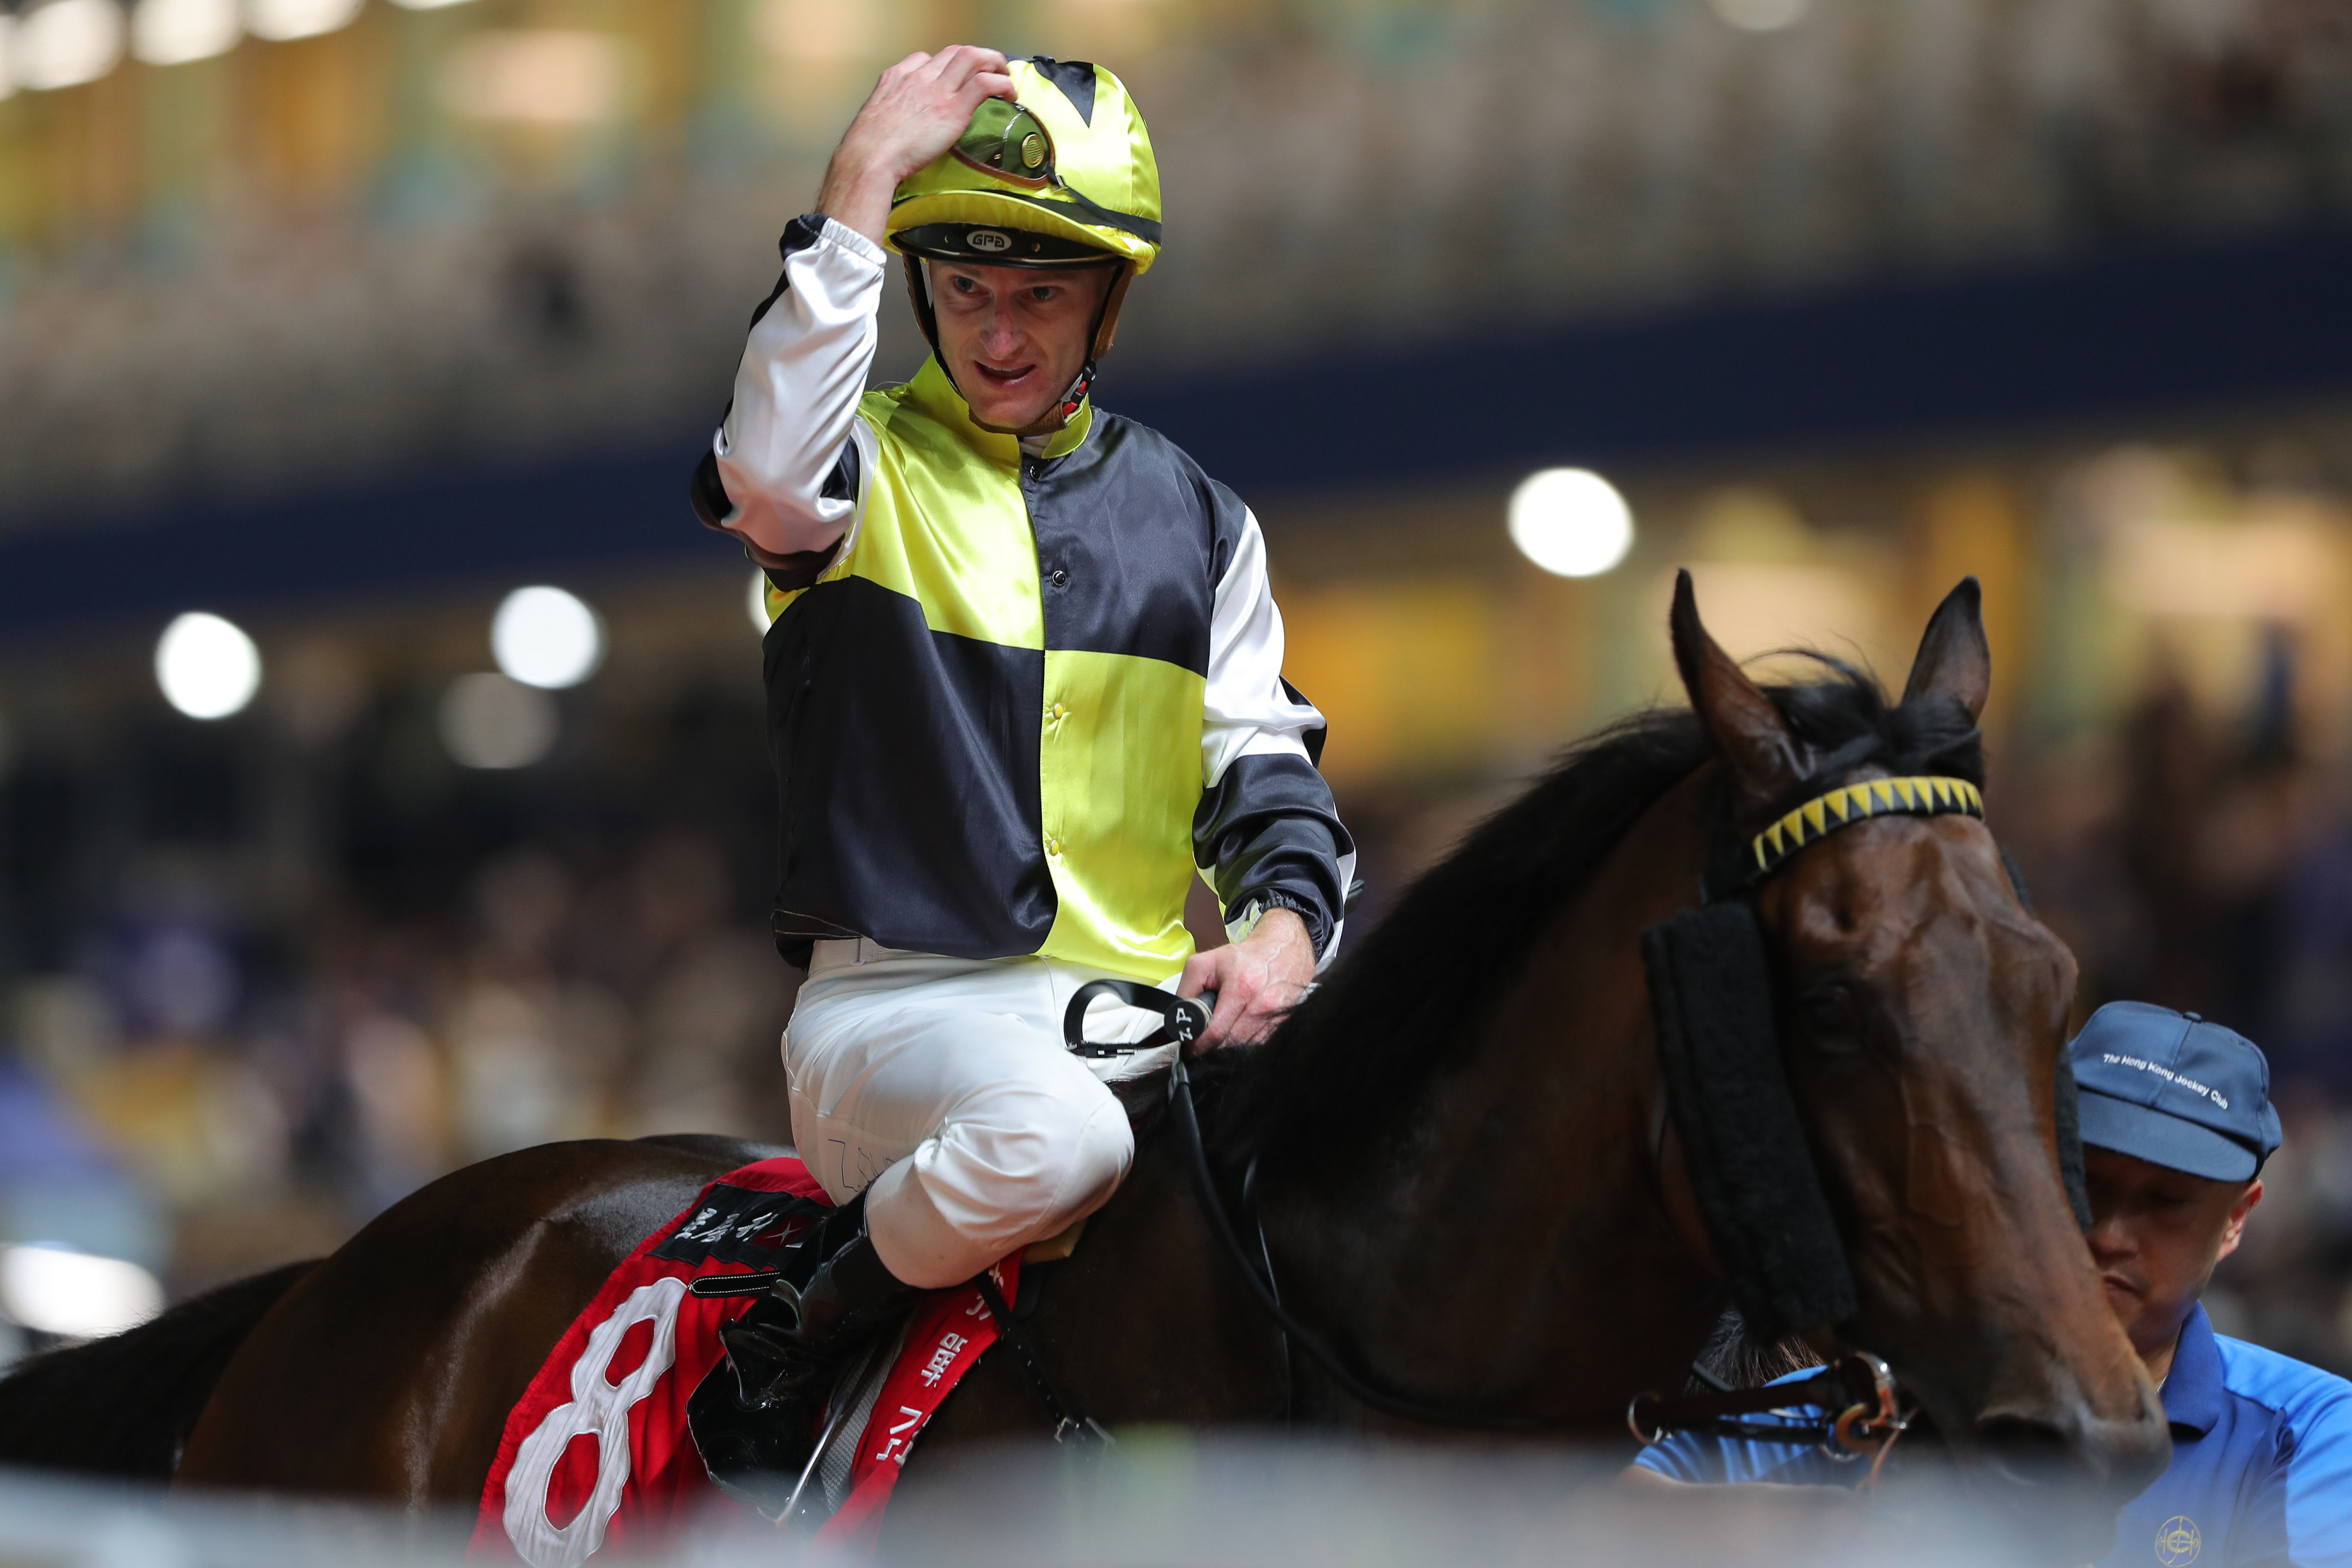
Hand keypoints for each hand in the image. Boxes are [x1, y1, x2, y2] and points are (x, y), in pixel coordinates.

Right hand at [817, 47, 1015, 244]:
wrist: (869, 158)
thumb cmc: (868, 150)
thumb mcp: (875, 120)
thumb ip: (892, 115)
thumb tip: (899, 129)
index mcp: (897, 77)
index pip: (926, 59)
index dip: (945, 66)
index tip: (955, 80)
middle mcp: (918, 76)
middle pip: (954, 52)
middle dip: (976, 57)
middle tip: (989, 70)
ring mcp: (937, 89)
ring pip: (972, 57)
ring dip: (993, 62)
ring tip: (1005, 76)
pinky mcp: (953, 107)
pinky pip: (984, 83)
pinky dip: (1001, 83)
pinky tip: (1009, 94)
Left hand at [1178, 907, 1314, 1049]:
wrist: (1284, 950)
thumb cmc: (1244, 958)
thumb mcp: (1205, 963)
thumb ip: (1186, 990)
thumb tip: (1178, 1020)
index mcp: (1241, 987)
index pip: (1215, 1032)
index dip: (1197, 1045)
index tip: (1190, 1047)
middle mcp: (1262, 1005)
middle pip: (1229, 1044)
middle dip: (1212, 1045)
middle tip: (1204, 1036)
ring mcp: (1276, 1017)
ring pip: (1244, 1048)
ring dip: (1229, 1044)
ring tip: (1224, 1028)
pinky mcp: (1283, 1024)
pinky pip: (1259, 1045)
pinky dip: (1246, 1042)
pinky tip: (1242, 1028)